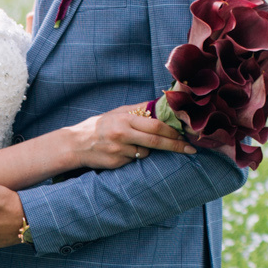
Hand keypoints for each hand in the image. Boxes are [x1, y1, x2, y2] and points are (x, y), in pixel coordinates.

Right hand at [66, 103, 192, 170]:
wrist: (77, 144)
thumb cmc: (100, 126)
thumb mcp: (118, 112)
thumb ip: (139, 110)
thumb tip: (161, 104)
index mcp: (125, 119)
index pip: (156, 125)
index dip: (173, 131)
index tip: (186, 135)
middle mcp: (123, 134)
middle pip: (157, 141)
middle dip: (176, 145)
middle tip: (191, 149)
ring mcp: (119, 150)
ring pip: (145, 153)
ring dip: (147, 150)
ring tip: (133, 144)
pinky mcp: (116, 163)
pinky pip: (134, 160)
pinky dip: (134, 156)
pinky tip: (122, 152)